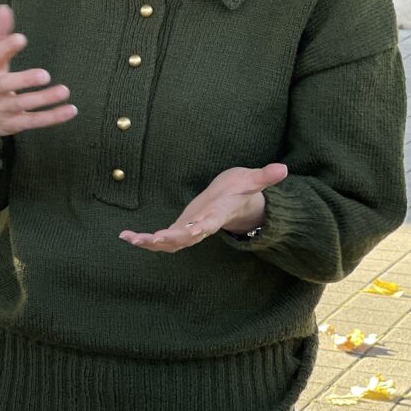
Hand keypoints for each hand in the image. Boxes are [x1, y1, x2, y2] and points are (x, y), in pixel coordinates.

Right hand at [0, 5, 76, 164]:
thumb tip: (3, 7)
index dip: (7, 48)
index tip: (21, 39)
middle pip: (8, 84)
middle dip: (25, 80)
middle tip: (44, 75)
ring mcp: (3, 108)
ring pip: (24, 104)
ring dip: (44, 99)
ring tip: (64, 90)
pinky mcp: (14, 123)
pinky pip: (34, 121)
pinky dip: (53, 117)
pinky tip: (71, 109)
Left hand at [118, 163, 288, 252]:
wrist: (234, 204)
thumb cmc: (240, 190)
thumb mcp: (252, 180)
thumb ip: (264, 176)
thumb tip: (283, 168)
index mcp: (217, 215)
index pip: (210, 223)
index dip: (201, 228)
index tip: (192, 232)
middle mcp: (202, 226)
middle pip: (186, 237)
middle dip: (170, 239)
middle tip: (152, 239)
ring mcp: (190, 230)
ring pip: (170, 243)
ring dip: (150, 242)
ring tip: (130, 238)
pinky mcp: (180, 230)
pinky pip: (161, 239)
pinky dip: (145, 239)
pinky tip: (126, 236)